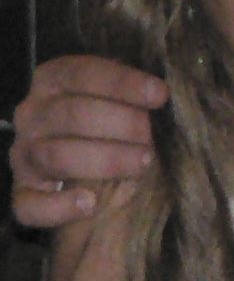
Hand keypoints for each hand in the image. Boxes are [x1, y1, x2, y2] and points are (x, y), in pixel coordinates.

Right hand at [10, 56, 166, 226]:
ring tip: (142, 164)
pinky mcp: (22, 195)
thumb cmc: (109, 127)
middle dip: (119, 123)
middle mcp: (32, 115)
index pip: (81, 74)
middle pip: (71, 113)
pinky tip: (91, 204)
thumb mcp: (116, 101)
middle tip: (152, 137)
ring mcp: (23, 156)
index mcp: (52, 81)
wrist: (82, 171)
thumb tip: (164, 97)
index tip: (160, 95)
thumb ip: (132, 97)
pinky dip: (59, 206)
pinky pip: (30, 204)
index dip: (122, 83)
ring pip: (57, 155)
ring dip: (104, 160)